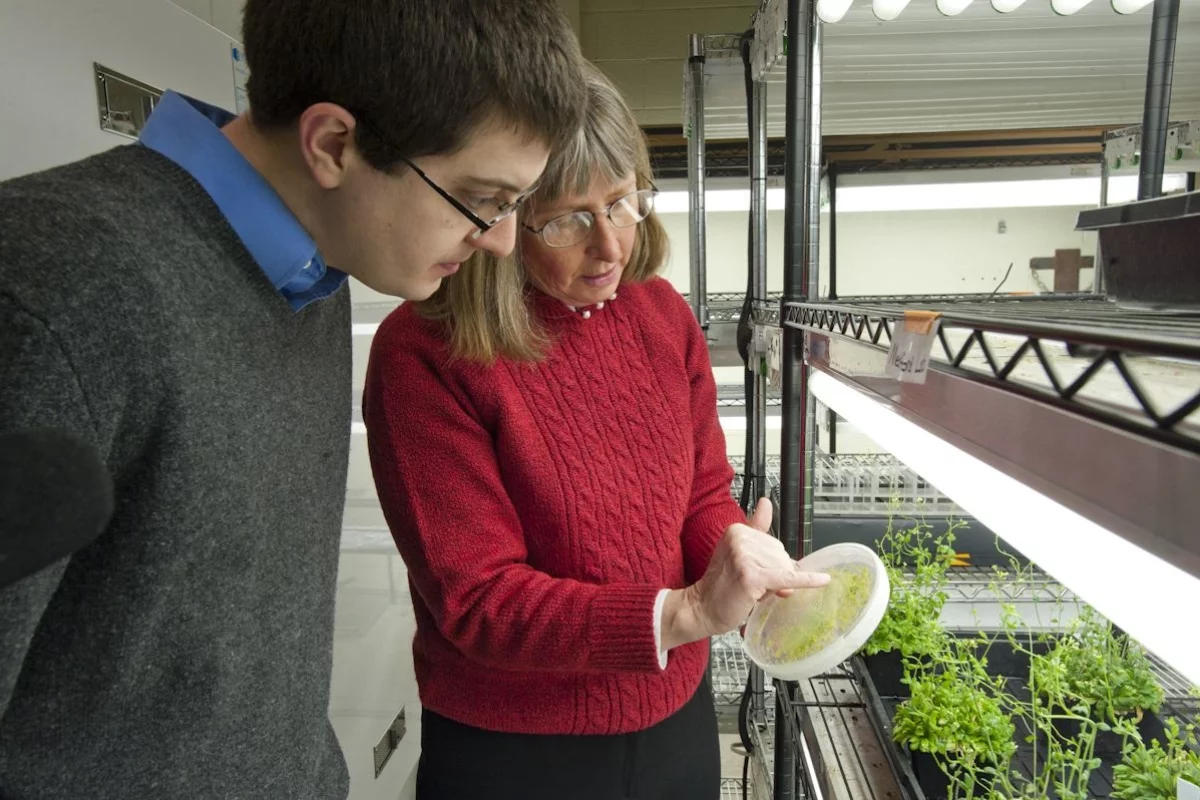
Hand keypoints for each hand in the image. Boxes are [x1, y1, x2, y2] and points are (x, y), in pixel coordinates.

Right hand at [662, 498, 828, 650]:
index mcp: (738, 529)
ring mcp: (744, 556)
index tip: (756, 574)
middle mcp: (740, 538)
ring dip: (774, 586)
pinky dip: (807, 581)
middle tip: (750, 586)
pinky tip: (822, 580)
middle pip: (782, 556)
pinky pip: (787, 578)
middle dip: (774, 575)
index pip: (775, 545)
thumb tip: (766, 502)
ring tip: (750, 592)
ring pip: (784, 569)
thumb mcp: (739, 551)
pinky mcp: (751, 576)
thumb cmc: (721, 584)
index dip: (772, 564)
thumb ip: (756, 529)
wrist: (702, 608)